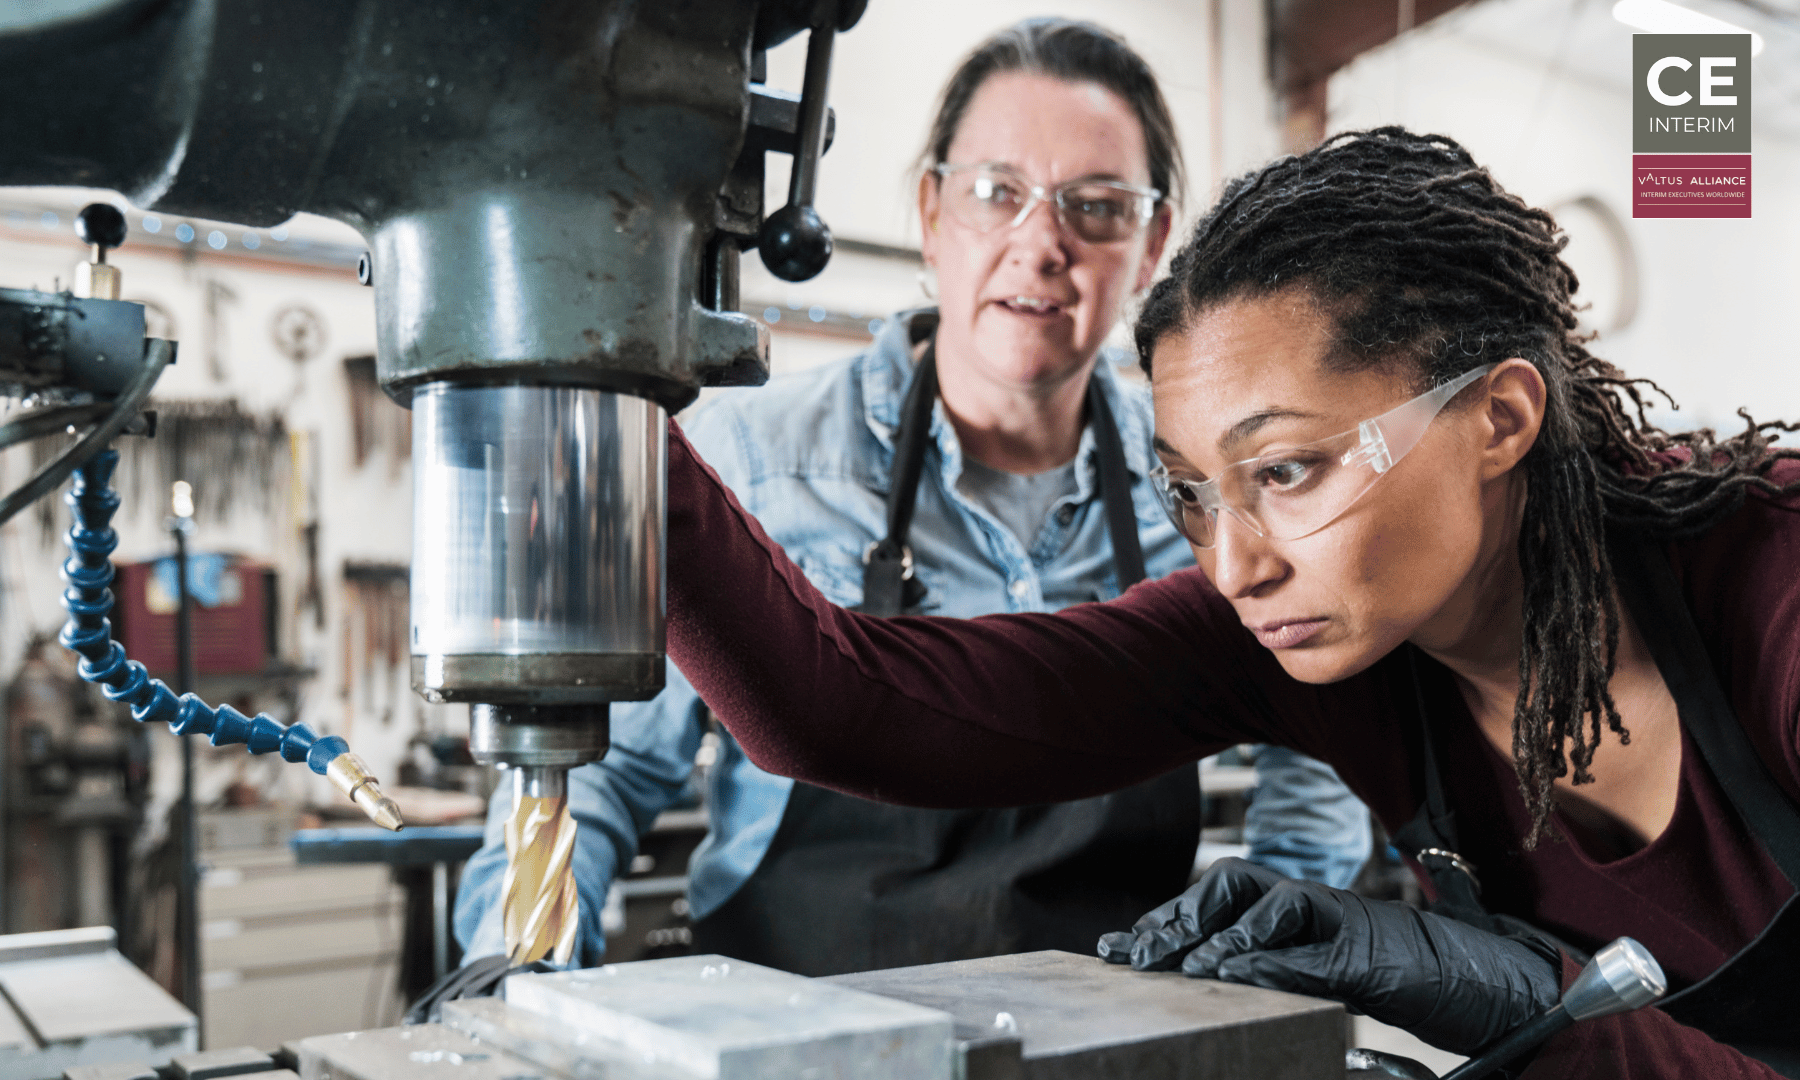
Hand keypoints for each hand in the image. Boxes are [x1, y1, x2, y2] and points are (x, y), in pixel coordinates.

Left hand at [1097, 858, 1561, 1053]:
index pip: (1213, 899)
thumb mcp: (1317, 978)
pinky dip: (1262, 958)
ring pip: (1257, 903)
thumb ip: (1270, 970)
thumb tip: (1208, 981)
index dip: (1163, 919)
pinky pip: (1301, 947)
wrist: (1478, 981)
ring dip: (1211, 934)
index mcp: (1292, 908)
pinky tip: (1230, 977)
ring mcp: (1333, 919)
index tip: (1113, 946)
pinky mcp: (1360, 948)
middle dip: (1173, 921)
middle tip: (1130, 957)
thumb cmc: (1399, 979)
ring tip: (1175, 968)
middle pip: (1224, 887)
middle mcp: (1306, 903)